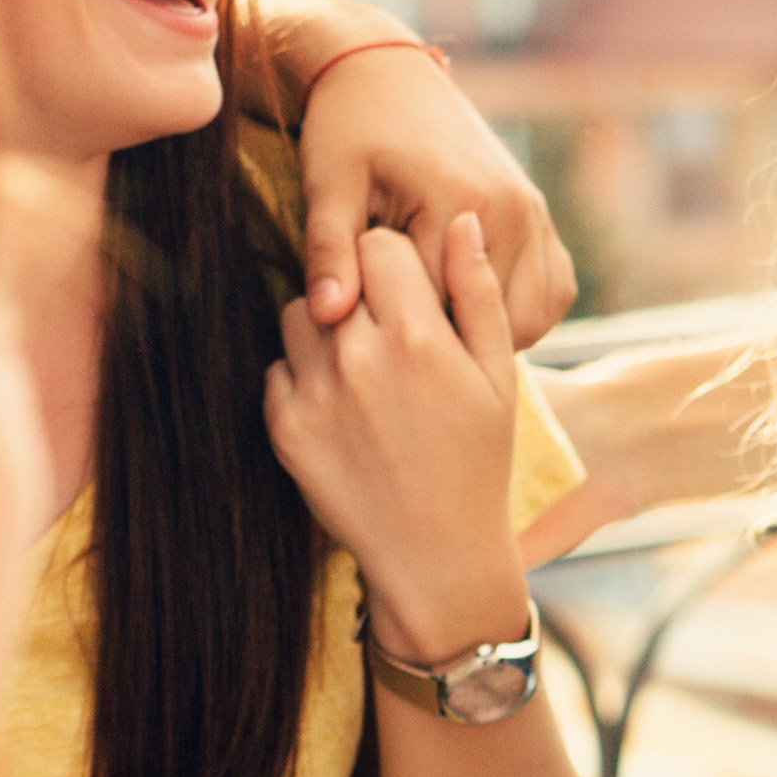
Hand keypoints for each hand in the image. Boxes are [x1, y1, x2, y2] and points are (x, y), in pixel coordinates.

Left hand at [263, 216, 526, 664]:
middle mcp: (359, 357)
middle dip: (361, 292)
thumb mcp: (498, 377)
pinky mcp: (284, 427)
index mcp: (418, 336)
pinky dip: (304, 377)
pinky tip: (343, 407)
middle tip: (388, 331)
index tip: (408, 291)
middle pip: (338, 275)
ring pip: (300, 315)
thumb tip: (460, 221)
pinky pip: (278, 368)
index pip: (379, 246)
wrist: (436, 555)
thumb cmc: (478, 461)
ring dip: (326, 327)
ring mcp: (315, 393)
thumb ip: (477, 293)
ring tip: (364, 367)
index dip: (396, 263)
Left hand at [284, 15, 575, 343]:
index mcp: (464, 203)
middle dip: (446, 339)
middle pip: (493, 324)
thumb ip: (329, 252)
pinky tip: (470, 306)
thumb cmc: (348, 128)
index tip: (362, 323)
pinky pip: (554, 291)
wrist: (385, 73)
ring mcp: (536, 213)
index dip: (395, 332)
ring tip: (432, 317)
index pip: (441, 312)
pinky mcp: (541, 216)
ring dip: (488, 333)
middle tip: (395, 324)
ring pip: (532, 317)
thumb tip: (324, 314)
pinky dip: (521, 311)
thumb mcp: (327, 186)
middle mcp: (515, 210)